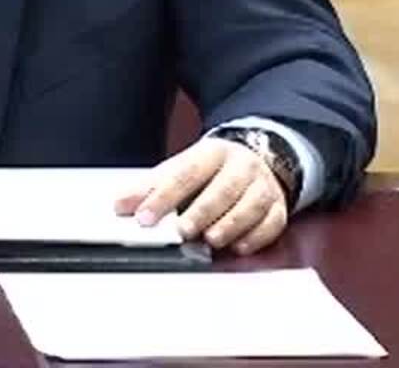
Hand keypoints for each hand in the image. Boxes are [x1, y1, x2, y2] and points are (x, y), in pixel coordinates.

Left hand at [113, 137, 288, 255]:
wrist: (257, 158)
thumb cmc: (211, 170)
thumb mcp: (179, 170)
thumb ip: (149, 188)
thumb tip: (120, 205)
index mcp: (211, 152)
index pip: (186, 172)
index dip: (164, 196)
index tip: (145, 217)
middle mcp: (240, 166)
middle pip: (223, 188)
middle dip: (201, 211)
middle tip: (181, 231)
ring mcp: (262, 186)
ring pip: (251, 205)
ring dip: (229, 225)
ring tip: (210, 240)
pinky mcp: (278, 207)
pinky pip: (271, 222)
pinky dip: (255, 237)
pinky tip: (238, 246)